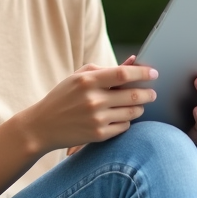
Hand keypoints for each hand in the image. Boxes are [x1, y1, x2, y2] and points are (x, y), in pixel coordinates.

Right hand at [32, 56, 156, 153]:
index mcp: (87, 81)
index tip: (154, 73)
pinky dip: (126, 121)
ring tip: (138, 105)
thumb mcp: (79, 77)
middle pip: (133, 95)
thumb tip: (134, 62)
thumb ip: (105, 69)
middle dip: (148, 93)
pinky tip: (121, 117)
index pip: (123, 74)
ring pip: (132, 112)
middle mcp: (93, 100)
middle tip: (153, 93)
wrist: (42, 126)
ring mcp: (96, 119)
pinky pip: (124, 126)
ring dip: (139, 108)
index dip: (143, 72)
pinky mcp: (98, 135)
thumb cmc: (64, 97)